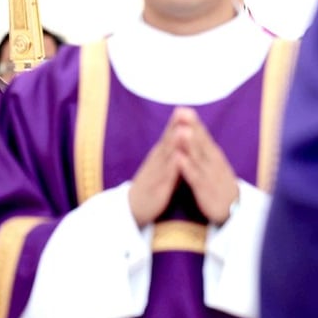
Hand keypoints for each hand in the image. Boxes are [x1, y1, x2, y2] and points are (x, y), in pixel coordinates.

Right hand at [128, 111, 182, 225]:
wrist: (132, 209)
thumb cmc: (150, 186)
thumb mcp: (160, 167)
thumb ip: (169, 153)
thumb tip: (179, 139)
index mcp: (158, 157)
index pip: (168, 136)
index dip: (176, 123)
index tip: (185, 108)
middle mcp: (156, 162)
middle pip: (167, 141)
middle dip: (175, 126)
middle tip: (184, 111)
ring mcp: (155, 174)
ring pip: (166, 156)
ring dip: (174, 143)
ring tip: (182, 129)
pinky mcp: (157, 188)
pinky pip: (166, 176)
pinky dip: (172, 166)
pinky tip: (178, 157)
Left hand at [169, 107, 238, 224]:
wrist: (234, 210)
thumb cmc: (219, 183)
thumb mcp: (212, 163)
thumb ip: (202, 147)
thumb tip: (193, 128)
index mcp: (213, 155)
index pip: (202, 135)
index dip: (193, 122)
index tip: (182, 108)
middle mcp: (213, 162)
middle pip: (201, 142)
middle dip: (192, 127)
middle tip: (183, 112)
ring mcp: (210, 175)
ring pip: (198, 157)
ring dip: (190, 144)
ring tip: (181, 131)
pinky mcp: (205, 189)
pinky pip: (195, 177)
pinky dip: (187, 167)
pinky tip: (179, 158)